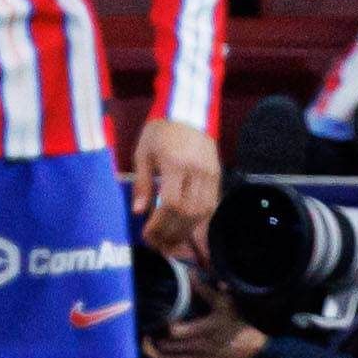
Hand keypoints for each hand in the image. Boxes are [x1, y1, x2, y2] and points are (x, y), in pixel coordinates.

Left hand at [131, 116, 220, 257]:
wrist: (188, 112)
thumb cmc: (160, 131)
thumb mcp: (142, 153)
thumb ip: (142, 183)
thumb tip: (139, 212)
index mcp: (176, 164)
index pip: (170, 203)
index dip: (159, 224)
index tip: (147, 235)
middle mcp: (198, 172)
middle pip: (188, 212)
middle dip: (172, 233)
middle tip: (158, 245)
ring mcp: (211, 175)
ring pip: (204, 212)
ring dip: (187, 232)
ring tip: (172, 243)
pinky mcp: (218, 176)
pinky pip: (213, 206)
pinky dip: (202, 222)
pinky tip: (191, 234)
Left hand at [146, 300, 266, 357]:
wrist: (255, 348)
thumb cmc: (239, 322)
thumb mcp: (226, 304)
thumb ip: (206, 290)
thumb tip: (190, 273)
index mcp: (206, 330)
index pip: (175, 332)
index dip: (161, 327)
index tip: (151, 321)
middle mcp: (201, 347)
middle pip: (167, 349)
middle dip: (152, 342)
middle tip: (143, 333)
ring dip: (154, 355)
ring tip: (145, 344)